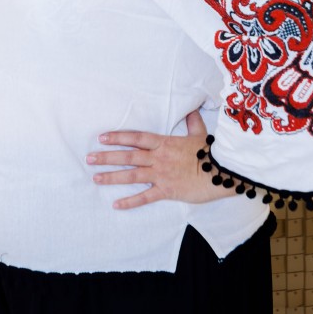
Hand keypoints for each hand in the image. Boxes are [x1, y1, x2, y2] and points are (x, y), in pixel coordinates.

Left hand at [86, 110, 237, 209]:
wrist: (223, 171)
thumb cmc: (211, 152)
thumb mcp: (200, 134)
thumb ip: (193, 122)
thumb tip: (192, 109)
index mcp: (164, 143)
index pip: (136, 138)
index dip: (118, 137)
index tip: (102, 137)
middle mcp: (159, 158)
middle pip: (128, 156)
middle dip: (107, 157)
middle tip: (89, 158)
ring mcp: (161, 175)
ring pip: (132, 175)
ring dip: (112, 177)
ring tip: (96, 178)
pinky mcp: (167, 191)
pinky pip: (145, 197)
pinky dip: (130, 201)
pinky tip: (116, 205)